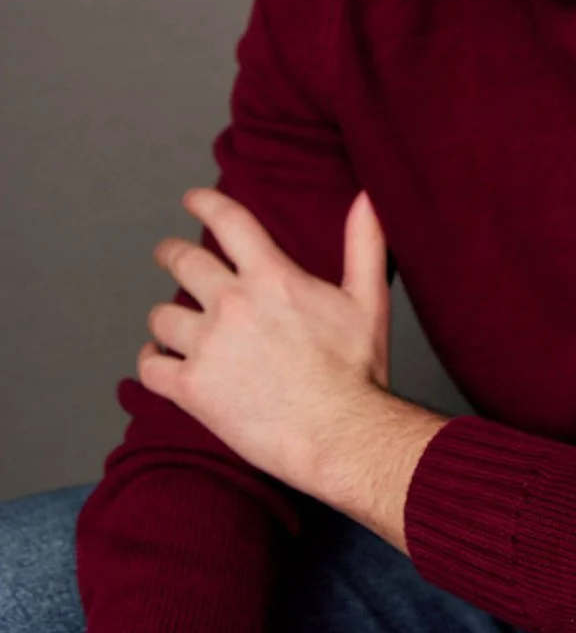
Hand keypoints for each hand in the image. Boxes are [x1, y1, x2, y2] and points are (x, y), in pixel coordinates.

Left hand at [139, 187, 391, 493]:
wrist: (340, 434)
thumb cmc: (357, 371)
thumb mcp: (368, 299)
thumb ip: (364, 244)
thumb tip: (367, 198)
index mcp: (272, 277)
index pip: (228, 222)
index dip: (204, 203)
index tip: (191, 200)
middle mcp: (232, 304)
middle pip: (182, 261)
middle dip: (170, 253)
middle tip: (168, 254)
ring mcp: (208, 347)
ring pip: (161, 316)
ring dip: (165, 316)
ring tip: (170, 320)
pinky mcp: (192, 389)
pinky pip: (150, 368)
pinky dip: (150, 361)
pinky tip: (157, 360)